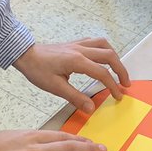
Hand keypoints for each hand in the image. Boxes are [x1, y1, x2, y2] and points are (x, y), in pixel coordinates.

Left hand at [14, 39, 131, 113]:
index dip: (113, 85)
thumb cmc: (37, 70)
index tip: (118, 96)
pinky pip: (95, 42)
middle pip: (109, 56)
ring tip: (118, 70)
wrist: (25, 54)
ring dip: (114, 57)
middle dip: (121, 70)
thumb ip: (75, 97)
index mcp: (77, 61)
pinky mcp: (74, 43)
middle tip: (126, 83)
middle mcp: (81, 50)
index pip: (102, 73)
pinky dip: (104, 49)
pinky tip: (103, 58)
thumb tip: (91, 108)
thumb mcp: (55, 87)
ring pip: (104, 45)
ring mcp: (78, 44)